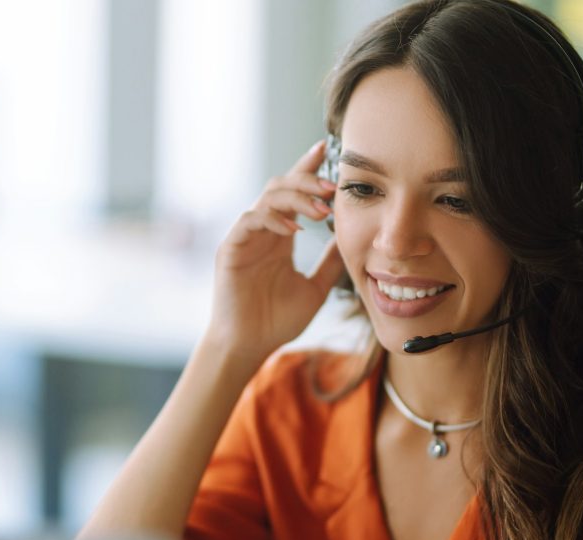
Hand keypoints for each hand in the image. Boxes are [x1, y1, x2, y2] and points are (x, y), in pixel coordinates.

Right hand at [206, 140, 344, 361]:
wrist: (249, 346)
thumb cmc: (277, 321)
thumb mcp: (317, 288)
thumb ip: (331, 262)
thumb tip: (351, 238)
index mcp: (280, 236)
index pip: (294, 193)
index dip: (308, 169)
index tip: (328, 150)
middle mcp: (262, 231)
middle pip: (281, 186)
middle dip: (308, 181)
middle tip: (333, 186)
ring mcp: (245, 238)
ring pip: (267, 198)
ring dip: (296, 198)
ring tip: (322, 210)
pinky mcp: (230, 249)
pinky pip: (249, 220)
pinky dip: (272, 219)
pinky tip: (294, 230)